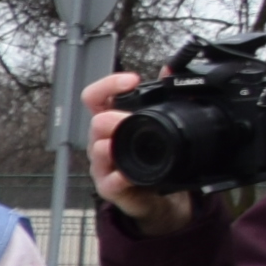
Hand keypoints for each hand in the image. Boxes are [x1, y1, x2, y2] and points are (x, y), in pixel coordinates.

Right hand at [92, 68, 196, 236]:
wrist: (156, 195)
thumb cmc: (152, 158)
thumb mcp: (157, 125)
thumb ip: (163, 96)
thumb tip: (170, 69)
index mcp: (111, 123)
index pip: (96, 97)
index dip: (108, 85)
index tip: (131, 81)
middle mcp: (102, 142)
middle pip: (95, 122)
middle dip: (112, 119)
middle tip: (128, 118)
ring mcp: (104, 165)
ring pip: (98, 151)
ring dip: (109, 147)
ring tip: (118, 145)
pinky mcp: (110, 188)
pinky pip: (109, 182)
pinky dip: (119, 178)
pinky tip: (128, 176)